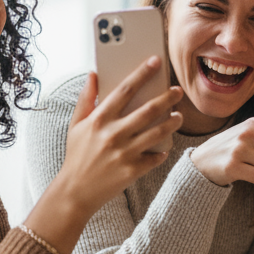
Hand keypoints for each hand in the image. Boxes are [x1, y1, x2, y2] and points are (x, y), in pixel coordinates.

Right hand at [27, 57, 183, 253]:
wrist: (75, 192)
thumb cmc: (76, 155)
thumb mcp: (76, 125)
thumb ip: (86, 99)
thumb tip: (93, 74)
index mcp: (98, 120)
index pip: (124, 89)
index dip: (142, 73)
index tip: (156, 62)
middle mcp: (112, 134)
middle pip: (148, 110)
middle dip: (167, 97)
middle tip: (178, 90)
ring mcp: (124, 153)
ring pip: (157, 132)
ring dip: (172, 122)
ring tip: (178, 116)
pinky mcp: (133, 170)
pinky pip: (155, 157)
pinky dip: (162, 151)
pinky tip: (166, 145)